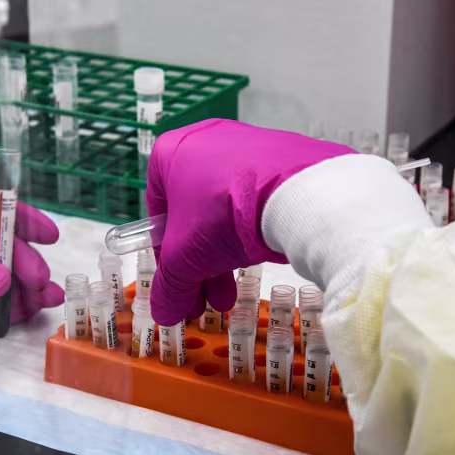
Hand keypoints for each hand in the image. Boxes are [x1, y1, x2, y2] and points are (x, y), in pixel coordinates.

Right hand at [146, 119, 352, 324]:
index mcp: (172, 152)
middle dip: (199, 265)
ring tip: (232, 295)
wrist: (295, 192)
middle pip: (195, 215)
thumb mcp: (185, 259)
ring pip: (227, 210)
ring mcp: (248, 145)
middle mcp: (207, 140)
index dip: (165, 256)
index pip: (158, 211)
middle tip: (206, 300)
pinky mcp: (284, 155)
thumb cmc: (223, 214)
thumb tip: (164, 314)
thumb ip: (170, 286)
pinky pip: (258, 198)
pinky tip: (260, 259)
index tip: (177, 284)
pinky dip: (254, 230)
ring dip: (224, 257)